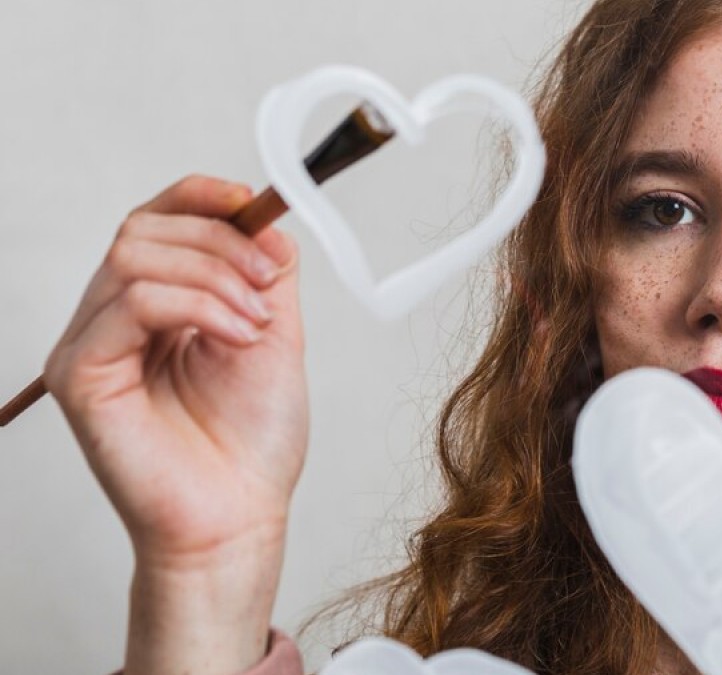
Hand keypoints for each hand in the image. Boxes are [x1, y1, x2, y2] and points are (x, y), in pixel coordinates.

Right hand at [43, 175, 308, 672]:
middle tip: (267, 284)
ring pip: (135, 257)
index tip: (250, 200)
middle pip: (144, 230)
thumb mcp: (274, 335)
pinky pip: (128, 303)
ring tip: (255, 323)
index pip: (156, 222)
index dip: (199, 197)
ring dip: (213, 277)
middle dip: (220, 243)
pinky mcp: (80, 375)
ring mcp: (92, 345)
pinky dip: (195, 306)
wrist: (240, 515)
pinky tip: (236, 336)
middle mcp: (115, 319)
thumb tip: (266, 221)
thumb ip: (265, 275)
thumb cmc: (252, 441)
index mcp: (158, 306)